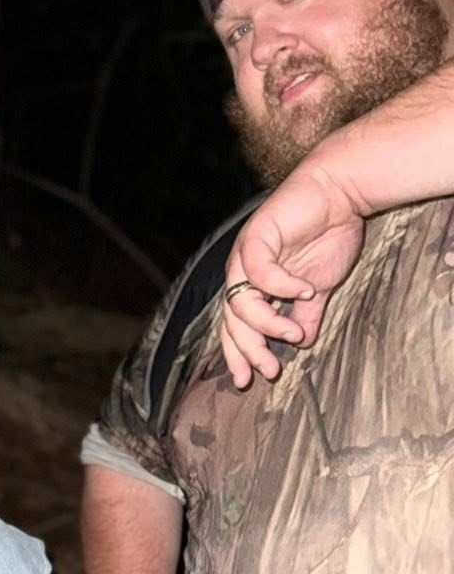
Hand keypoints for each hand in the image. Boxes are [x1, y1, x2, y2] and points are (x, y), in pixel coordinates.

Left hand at [220, 163, 364, 388]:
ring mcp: (246, 255)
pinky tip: (303, 291)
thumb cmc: (328, 235)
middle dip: (250, 349)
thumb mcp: (318, 286)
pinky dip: (280, 286)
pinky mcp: (257, 235)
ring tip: (293, 333)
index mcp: (252, 286)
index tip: (248, 380)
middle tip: (270, 368)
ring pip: (241, 301)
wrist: (340, 193)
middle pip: (232, 321)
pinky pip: (259, 271)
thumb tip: (304, 342)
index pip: (235, 328)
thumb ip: (307, 313)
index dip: (238, 354)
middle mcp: (242, 273)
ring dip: (267, 324)